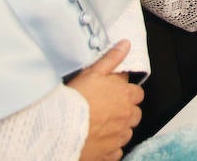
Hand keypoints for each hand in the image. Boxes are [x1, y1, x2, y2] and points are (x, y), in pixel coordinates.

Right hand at [69, 41, 142, 160]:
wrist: (59, 129)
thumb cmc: (75, 100)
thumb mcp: (92, 73)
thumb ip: (112, 59)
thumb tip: (126, 45)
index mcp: (125, 96)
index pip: (137, 93)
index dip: (127, 93)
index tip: (116, 94)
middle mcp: (126, 117)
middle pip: (135, 114)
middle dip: (125, 112)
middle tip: (107, 111)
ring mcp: (119, 137)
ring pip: (127, 133)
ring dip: (119, 129)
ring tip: (101, 126)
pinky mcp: (109, 154)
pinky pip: (116, 151)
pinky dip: (110, 147)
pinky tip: (99, 142)